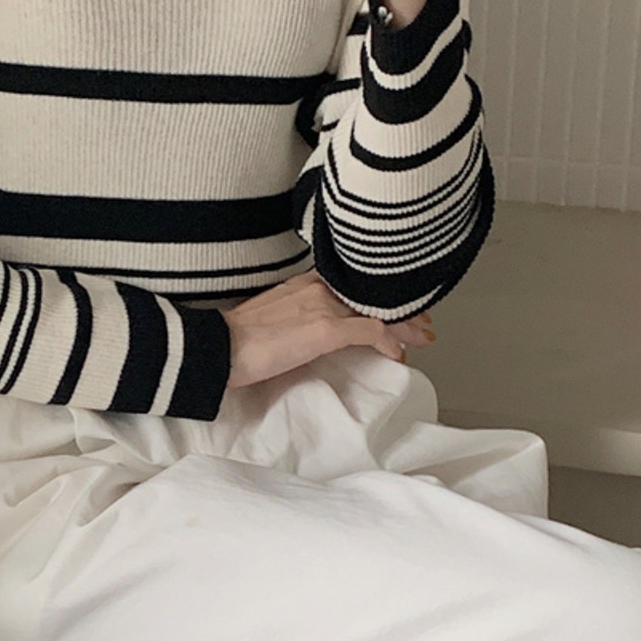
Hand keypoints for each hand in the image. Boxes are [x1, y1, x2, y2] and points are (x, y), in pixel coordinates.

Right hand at [223, 272, 434, 389]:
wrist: (218, 348)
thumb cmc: (235, 341)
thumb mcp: (272, 320)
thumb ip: (296, 320)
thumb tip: (310, 337)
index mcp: (303, 285)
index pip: (351, 286)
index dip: (376, 298)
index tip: (393, 309)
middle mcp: (316, 288)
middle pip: (370, 296)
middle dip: (400, 309)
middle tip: (421, 322)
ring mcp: (322, 307)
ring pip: (377, 310)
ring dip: (404, 325)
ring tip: (422, 337)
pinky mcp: (324, 329)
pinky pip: (370, 332)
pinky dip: (388, 343)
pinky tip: (398, 355)